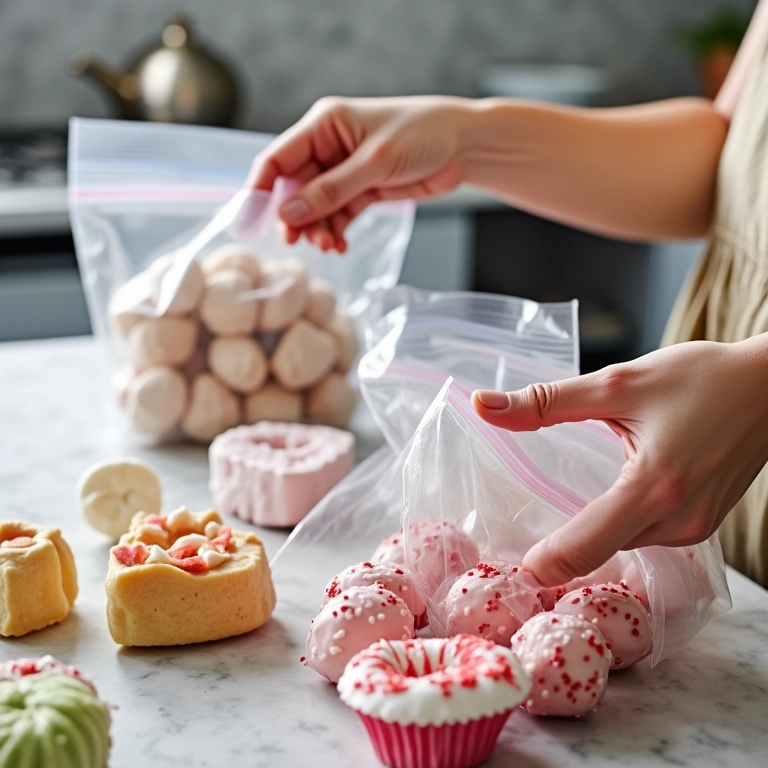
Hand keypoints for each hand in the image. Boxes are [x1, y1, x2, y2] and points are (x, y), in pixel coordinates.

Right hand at [248, 96, 474, 251]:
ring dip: (317, 229)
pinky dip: (335, 232)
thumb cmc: (424, 135)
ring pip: (315, 206)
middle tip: (298, 242)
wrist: (464, 145)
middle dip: (294, 217)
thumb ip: (332, 190)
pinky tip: (339, 246)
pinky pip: (337, 215)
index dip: (261, 190)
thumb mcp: (376, 162)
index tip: (251, 221)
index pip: (278, 158)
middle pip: (294, 187)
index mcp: (324, 124)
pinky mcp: (362, 190)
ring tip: (328, 246)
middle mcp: (328, 147)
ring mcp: (344, 170)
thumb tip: (289, 214)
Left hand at [471, 336, 767, 585]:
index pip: (584, 547)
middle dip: (558, 549)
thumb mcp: (616, 384)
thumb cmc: (700, 377)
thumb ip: (544, 402)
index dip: (542, 563)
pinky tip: (609, 498)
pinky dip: (620, 522)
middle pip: (598, 549)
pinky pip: (645, 534)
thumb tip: (482, 405)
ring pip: (622, 542)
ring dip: (591, 530)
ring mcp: (694, 528)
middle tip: (515, 538)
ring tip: (557, 511)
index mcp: (653, 488)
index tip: (506, 565)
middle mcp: (677, 520)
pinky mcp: (703, 525)